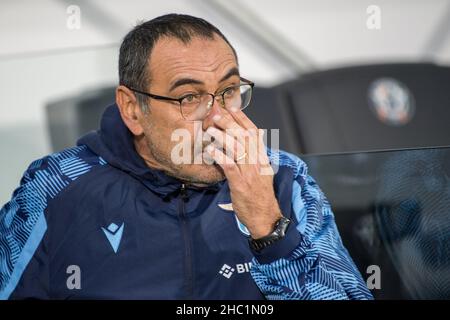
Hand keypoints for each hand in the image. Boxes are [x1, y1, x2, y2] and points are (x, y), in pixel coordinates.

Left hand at [205, 110, 281, 238]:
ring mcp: (250, 172)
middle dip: (229, 122)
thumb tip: (254, 137)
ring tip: (210, 130)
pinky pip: (230, 166)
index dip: (242, 118)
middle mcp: (258, 162)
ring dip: (222, 136)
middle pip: (244, 136)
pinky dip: (220, 156)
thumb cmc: (260, 195)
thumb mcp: (262, 172)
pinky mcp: (240, 183)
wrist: (265, 217)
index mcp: (263, 158)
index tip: (231, 106)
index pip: (254, 132)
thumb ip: (256, 155)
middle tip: (216, 112)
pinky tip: (211, 150)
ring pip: (237, 148)